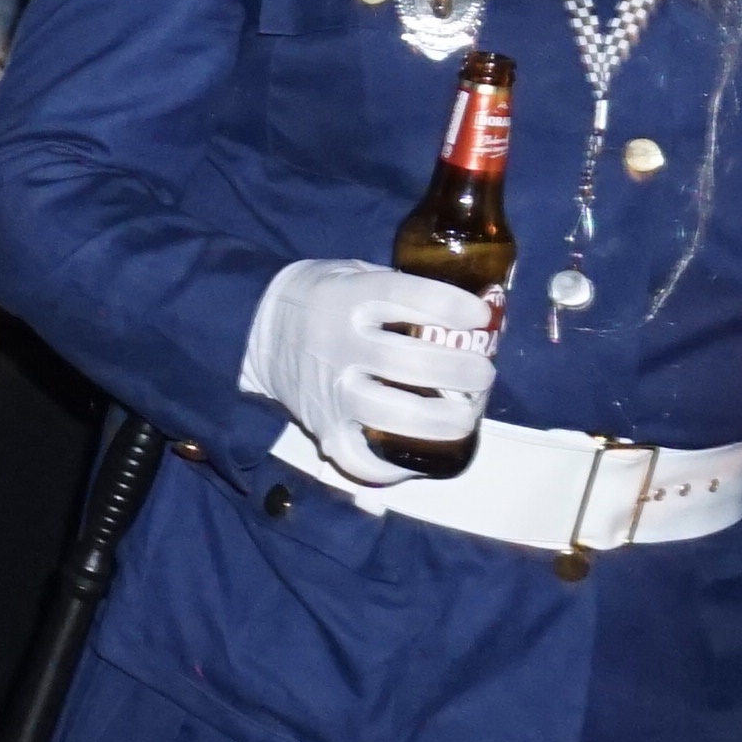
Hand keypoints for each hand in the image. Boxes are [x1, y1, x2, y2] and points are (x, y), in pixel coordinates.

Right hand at [241, 257, 501, 487]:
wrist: (257, 331)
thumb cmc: (323, 299)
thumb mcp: (355, 274)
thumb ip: (403, 290)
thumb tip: (478, 312)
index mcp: (348, 298)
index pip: (403, 296)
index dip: (448, 306)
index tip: (479, 314)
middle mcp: (338, 344)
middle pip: (405, 362)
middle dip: (458, 371)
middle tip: (483, 374)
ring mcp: (329, 390)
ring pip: (388, 414)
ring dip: (439, 420)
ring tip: (466, 416)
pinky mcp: (322, 427)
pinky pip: (359, 459)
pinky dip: (394, 466)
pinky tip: (421, 456)